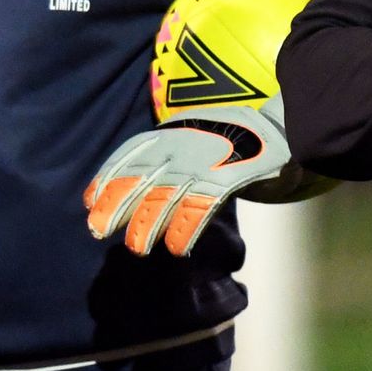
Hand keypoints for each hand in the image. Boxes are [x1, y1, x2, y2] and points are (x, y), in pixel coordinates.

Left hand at [85, 94, 298, 255]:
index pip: (128, 153)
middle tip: (97, 231)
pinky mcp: (227, 177)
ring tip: (136, 249)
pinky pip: (200, 206)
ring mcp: (203, 160)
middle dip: (115, 204)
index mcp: (171, 131)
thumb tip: (143, 180)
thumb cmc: (236, 133)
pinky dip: (186, 228)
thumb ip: (171, 149)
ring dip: (147, 224)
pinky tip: (176, 248)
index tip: (89, 200)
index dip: (107, 177)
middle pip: (138, 176)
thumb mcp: (195, 130)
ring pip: (164, 196)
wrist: (281, 121)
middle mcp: (181, 144)